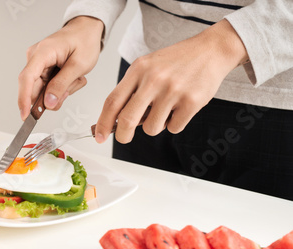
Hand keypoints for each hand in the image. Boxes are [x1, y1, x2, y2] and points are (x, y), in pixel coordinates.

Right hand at [18, 16, 103, 119]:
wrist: (86, 31)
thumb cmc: (84, 41)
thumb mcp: (78, 65)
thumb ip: (62, 85)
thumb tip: (48, 103)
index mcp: (43, 52)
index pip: (26, 78)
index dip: (24, 99)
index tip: (25, 115)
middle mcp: (35, 58)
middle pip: (34, 88)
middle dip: (54, 95)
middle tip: (71, 88)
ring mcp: (38, 64)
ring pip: (43, 91)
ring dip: (61, 91)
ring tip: (75, 78)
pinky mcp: (42, 69)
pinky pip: (47, 87)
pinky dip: (61, 87)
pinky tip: (71, 78)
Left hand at [95, 19, 248, 143]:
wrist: (211, 50)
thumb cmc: (176, 62)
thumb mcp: (147, 67)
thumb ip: (130, 91)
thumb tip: (113, 121)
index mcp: (138, 69)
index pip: (112, 101)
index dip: (102, 122)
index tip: (98, 135)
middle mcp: (154, 79)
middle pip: (127, 119)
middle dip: (122, 135)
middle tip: (124, 138)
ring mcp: (173, 90)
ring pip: (151, 128)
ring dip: (155, 125)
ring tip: (165, 109)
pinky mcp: (192, 101)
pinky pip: (174, 128)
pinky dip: (175, 124)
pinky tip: (180, 108)